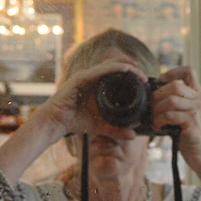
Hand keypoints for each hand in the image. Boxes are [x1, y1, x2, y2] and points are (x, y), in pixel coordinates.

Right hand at [32, 58, 147, 139]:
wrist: (55, 122)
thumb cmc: (75, 121)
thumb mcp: (100, 126)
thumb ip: (116, 129)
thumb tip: (133, 135)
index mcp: (96, 84)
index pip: (116, 73)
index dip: (131, 74)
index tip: (144, 81)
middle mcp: (92, 76)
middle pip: (115, 66)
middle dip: (132, 68)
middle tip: (145, 77)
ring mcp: (86, 75)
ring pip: (111, 65)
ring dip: (127, 67)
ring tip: (140, 73)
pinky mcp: (81, 77)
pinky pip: (102, 70)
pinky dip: (115, 69)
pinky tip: (126, 71)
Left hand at [151, 66, 200, 156]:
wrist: (198, 152)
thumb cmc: (186, 131)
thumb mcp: (185, 111)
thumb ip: (176, 99)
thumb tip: (152, 91)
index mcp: (199, 94)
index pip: (189, 72)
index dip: (173, 72)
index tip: (161, 80)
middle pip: (175, 86)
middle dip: (158, 94)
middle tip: (151, 105)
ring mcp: (198, 112)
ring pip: (171, 100)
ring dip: (157, 109)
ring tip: (153, 117)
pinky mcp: (193, 124)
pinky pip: (170, 115)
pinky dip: (159, 120)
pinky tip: (157, 125)